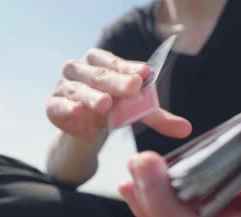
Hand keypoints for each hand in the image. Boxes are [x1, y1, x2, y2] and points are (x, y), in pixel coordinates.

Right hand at [46, 48, 191, 138]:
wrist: (84, 125)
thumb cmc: (113, 109)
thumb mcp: (137, 111)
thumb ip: (159, 118)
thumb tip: (187, 129)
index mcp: (103, 62)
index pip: (118, 64)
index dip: (131, 69)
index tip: (146, 75)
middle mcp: (82, 68)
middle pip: (101, 75)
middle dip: (117, 82)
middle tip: (132, 88)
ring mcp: (65, 85)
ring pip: (80, 89)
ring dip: (93, 97)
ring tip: (106, 104)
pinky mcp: (53, 105)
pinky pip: (59, 106)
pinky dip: (69, 109)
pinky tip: (79, 112)